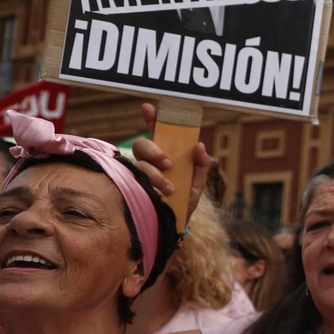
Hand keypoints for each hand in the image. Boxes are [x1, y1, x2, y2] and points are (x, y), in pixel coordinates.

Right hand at [132, 102, 210, 219]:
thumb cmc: (185, 201)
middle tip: (168, 163)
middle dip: (154, 151)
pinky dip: (148, 186)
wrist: (175, 225)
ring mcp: (138, 175)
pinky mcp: (131, 189)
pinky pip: (132, 182)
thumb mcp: (198, 183)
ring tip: (170, 190)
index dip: (151, 119)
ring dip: (155, 175)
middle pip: (141, 145)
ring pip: (138, 164)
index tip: (148, 108)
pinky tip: (158, 195)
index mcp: (165, 156)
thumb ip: (202, 165)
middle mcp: (148, 162)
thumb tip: (199, 146)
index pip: (156, 133)